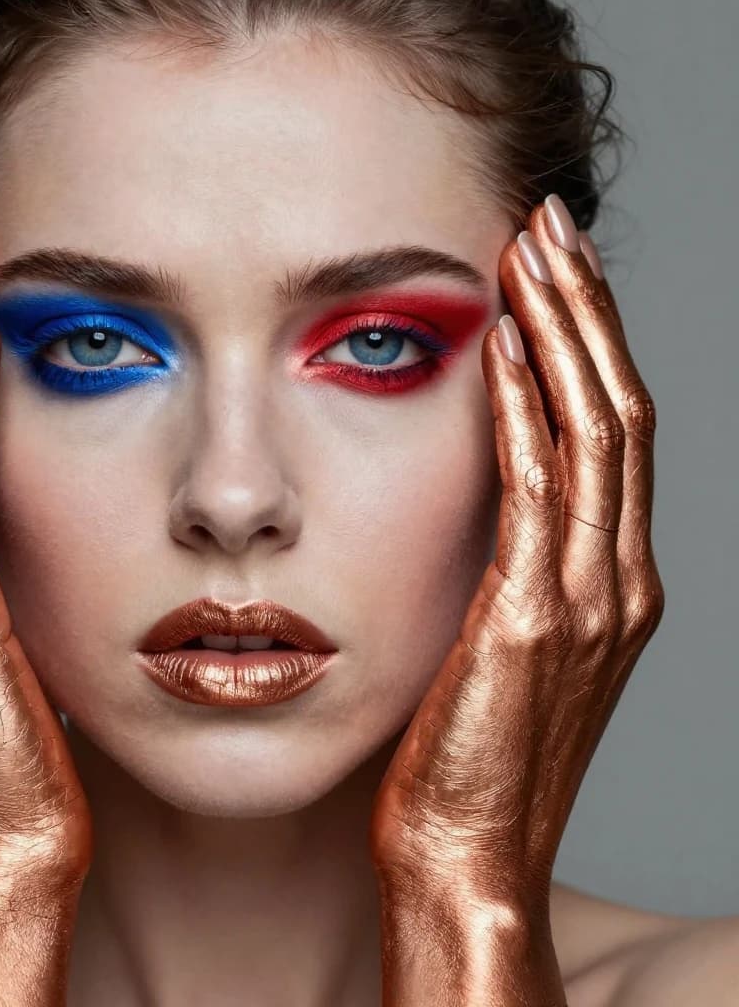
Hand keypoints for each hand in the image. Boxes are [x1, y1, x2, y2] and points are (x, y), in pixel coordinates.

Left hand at [368, 197, 663, 1002]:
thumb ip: (503, 564)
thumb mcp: (496, 644)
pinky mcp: (534, 621)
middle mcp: (617, 579)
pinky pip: (541, 493)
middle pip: (617, 408)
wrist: (466, 857)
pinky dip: (528, 411)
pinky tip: (502, 347)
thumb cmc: (464, 756)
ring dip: (564, 333)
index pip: (609, 428)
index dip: (586, 339)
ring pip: (596, 431)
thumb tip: (471, 494)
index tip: (547, 267)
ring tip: (532, 251)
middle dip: (584, 309)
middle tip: (549, 225)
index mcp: (608, 581)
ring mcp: (587, 600)